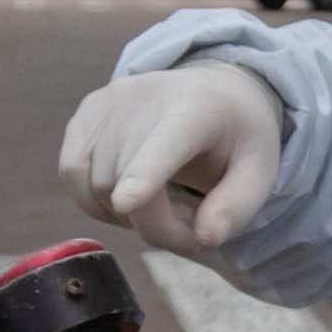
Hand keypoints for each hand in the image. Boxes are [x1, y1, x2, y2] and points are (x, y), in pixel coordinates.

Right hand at [58, 59, 284, 252]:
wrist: (213, 93)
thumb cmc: (236, 138)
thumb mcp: (259, 171)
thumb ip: (237, 207)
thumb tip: (205, 239)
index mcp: (197, 108)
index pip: (165, 143)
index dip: (144, 174)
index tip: (127, 202)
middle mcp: (143, 96)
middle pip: (128, 181)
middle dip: (156, 226)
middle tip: (189, 230)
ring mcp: (107, 102)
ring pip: (97, 185)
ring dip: (126, 216)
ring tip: (163, 205)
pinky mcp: (85, 113)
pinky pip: (72, 173)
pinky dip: (95, 201)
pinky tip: (128, 199)